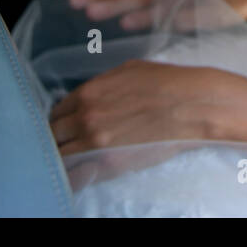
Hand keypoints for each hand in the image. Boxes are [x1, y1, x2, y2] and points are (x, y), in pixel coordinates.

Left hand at [49, 60, 246, 155]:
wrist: (193, 104)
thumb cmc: (167, 83)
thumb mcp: (128, 72)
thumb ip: (102, 87)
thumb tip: (89, 98)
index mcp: (88, 93)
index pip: (56, 112)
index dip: (61, 121)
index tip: (67, 127)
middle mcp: (85, 117)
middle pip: (53, 135)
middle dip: (59, 139)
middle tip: (69, 144)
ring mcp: (95, 142)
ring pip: (60, 157)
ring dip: (65, 157)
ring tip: (76, 159)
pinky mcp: (109, 163)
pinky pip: (78, 174)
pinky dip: (76, 174)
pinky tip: (82, 172)